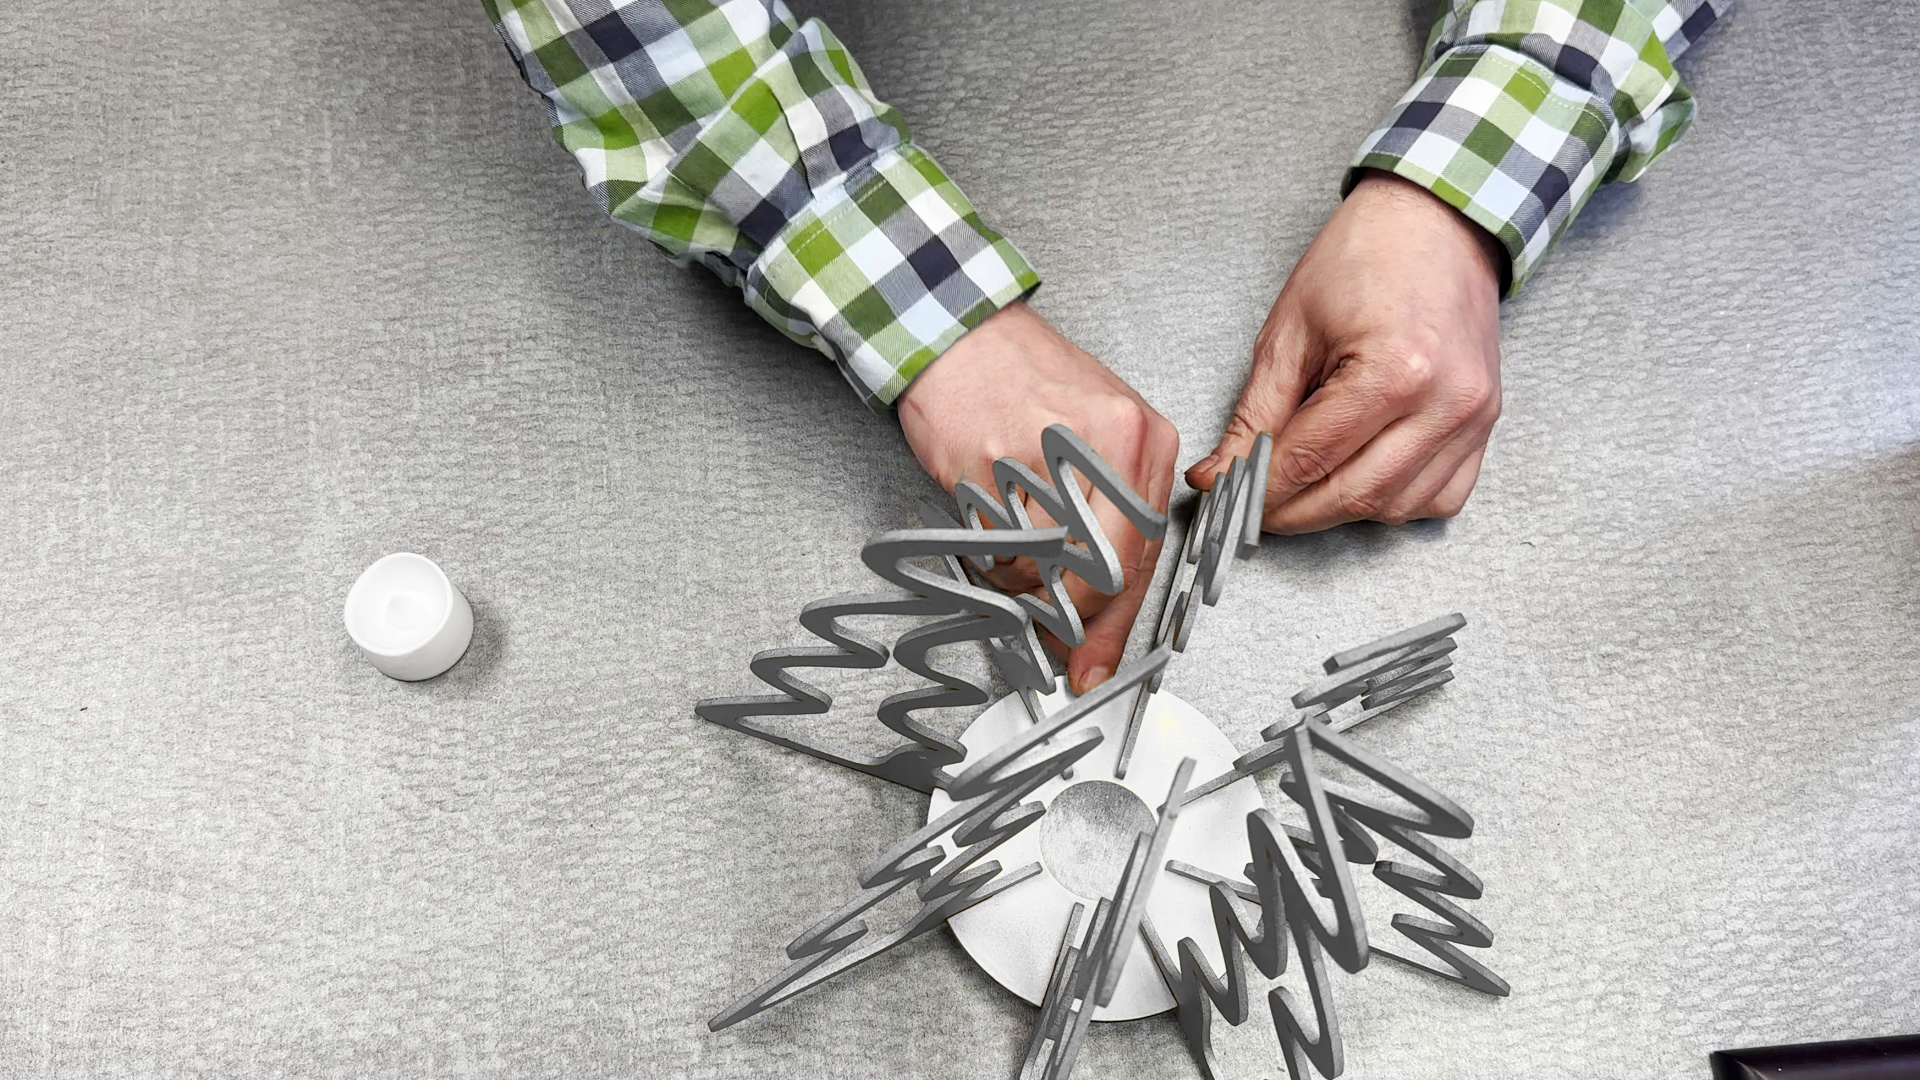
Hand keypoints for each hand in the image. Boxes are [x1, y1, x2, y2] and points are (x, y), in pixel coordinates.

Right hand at [898, 301, 1179, 693]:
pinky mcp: (992, 463)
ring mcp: (1047, 456)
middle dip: (1066, 616)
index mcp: (1145, 440)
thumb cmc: (1026, 380)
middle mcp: (1107, 447)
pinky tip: (986, 514)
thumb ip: (1110, 518)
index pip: (1143, 557)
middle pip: (1097, 573)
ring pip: (1039, 568)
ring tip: (1009, 539)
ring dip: (1016, 579)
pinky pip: (994, 544)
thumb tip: (1098, 613)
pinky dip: (985, 552)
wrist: (961, 334)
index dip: (1114, 623)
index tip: (1093, 663)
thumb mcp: (1097, 435)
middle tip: (1047, 631)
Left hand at [1188, 170, 1503, 531]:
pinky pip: (1440, 498)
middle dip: (1293, 512)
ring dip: (1340, 511)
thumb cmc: (1364, 259)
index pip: (1311, 460)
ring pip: (1396, 507)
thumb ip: (1256, 413)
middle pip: (1354, 496)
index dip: (1260, 489)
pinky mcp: (1486, 426)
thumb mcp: (1290, 330)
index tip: (1226, 496)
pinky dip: (1393, 503)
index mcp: (1395, 371)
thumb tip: (1221, 474)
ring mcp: (1474, 418)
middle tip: (1253, 506)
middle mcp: (1445, 403)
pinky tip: (1359, 479)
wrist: (1437, 224)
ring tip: (1300, 488)